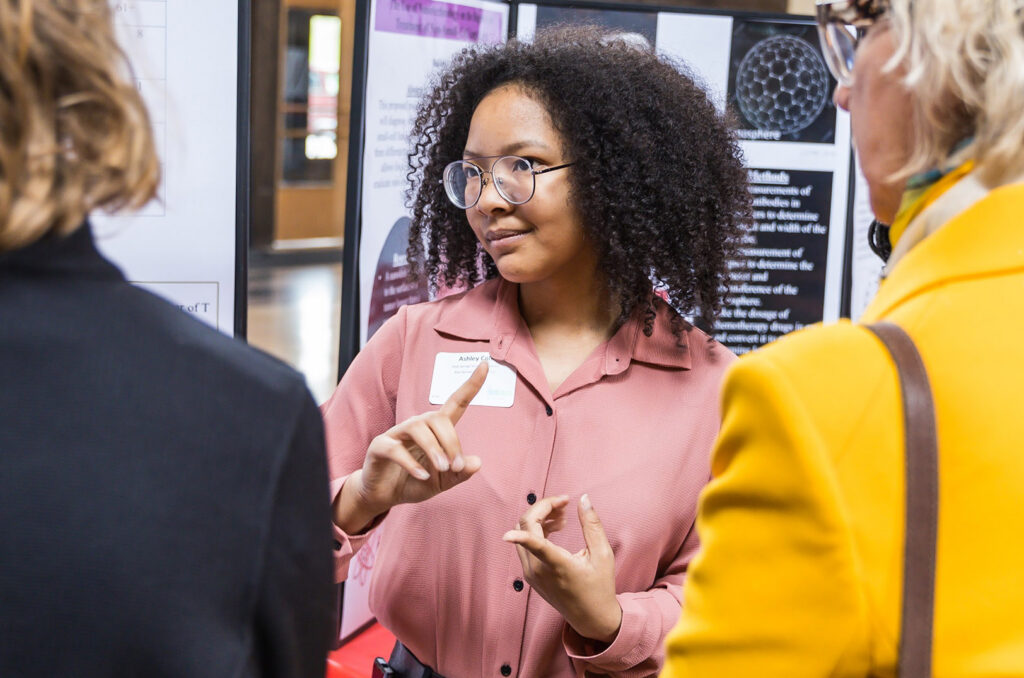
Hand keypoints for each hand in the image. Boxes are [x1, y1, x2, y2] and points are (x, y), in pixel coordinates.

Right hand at [334, 361, 487, 533]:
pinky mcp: (379, 447)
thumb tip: (477, 462)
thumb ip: (460, 474)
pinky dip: (411, 463)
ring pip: (418, 428)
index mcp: (435, 430)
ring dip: (434, 449)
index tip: (485, 364)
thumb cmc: (415, 482)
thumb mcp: (443, 482)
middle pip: (437, 418)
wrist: (384, 496)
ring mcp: (396, 434)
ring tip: (442, 469)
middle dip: (451, 442)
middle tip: (457, 467)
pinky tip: (422, 475)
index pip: (455, 403)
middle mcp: (416, 426)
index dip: (471, 385)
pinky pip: (395, 449)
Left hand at [503, 494, 621, 643]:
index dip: (520, 538)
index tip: (506, 535)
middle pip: (526, 527)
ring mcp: (531, 574)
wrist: (591, 618)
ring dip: (539, 518)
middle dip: (543, 508)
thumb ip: (592, 524)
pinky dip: (536, 531)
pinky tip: (556, 527)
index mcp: (557, 566)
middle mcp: (538, 571)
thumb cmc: (600, 586)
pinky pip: (525, 545)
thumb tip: (583, 499)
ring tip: (563, 516)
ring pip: (522, 534)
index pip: (534, 547)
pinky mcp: (530, 576)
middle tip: (564, 502)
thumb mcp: (603, 554)